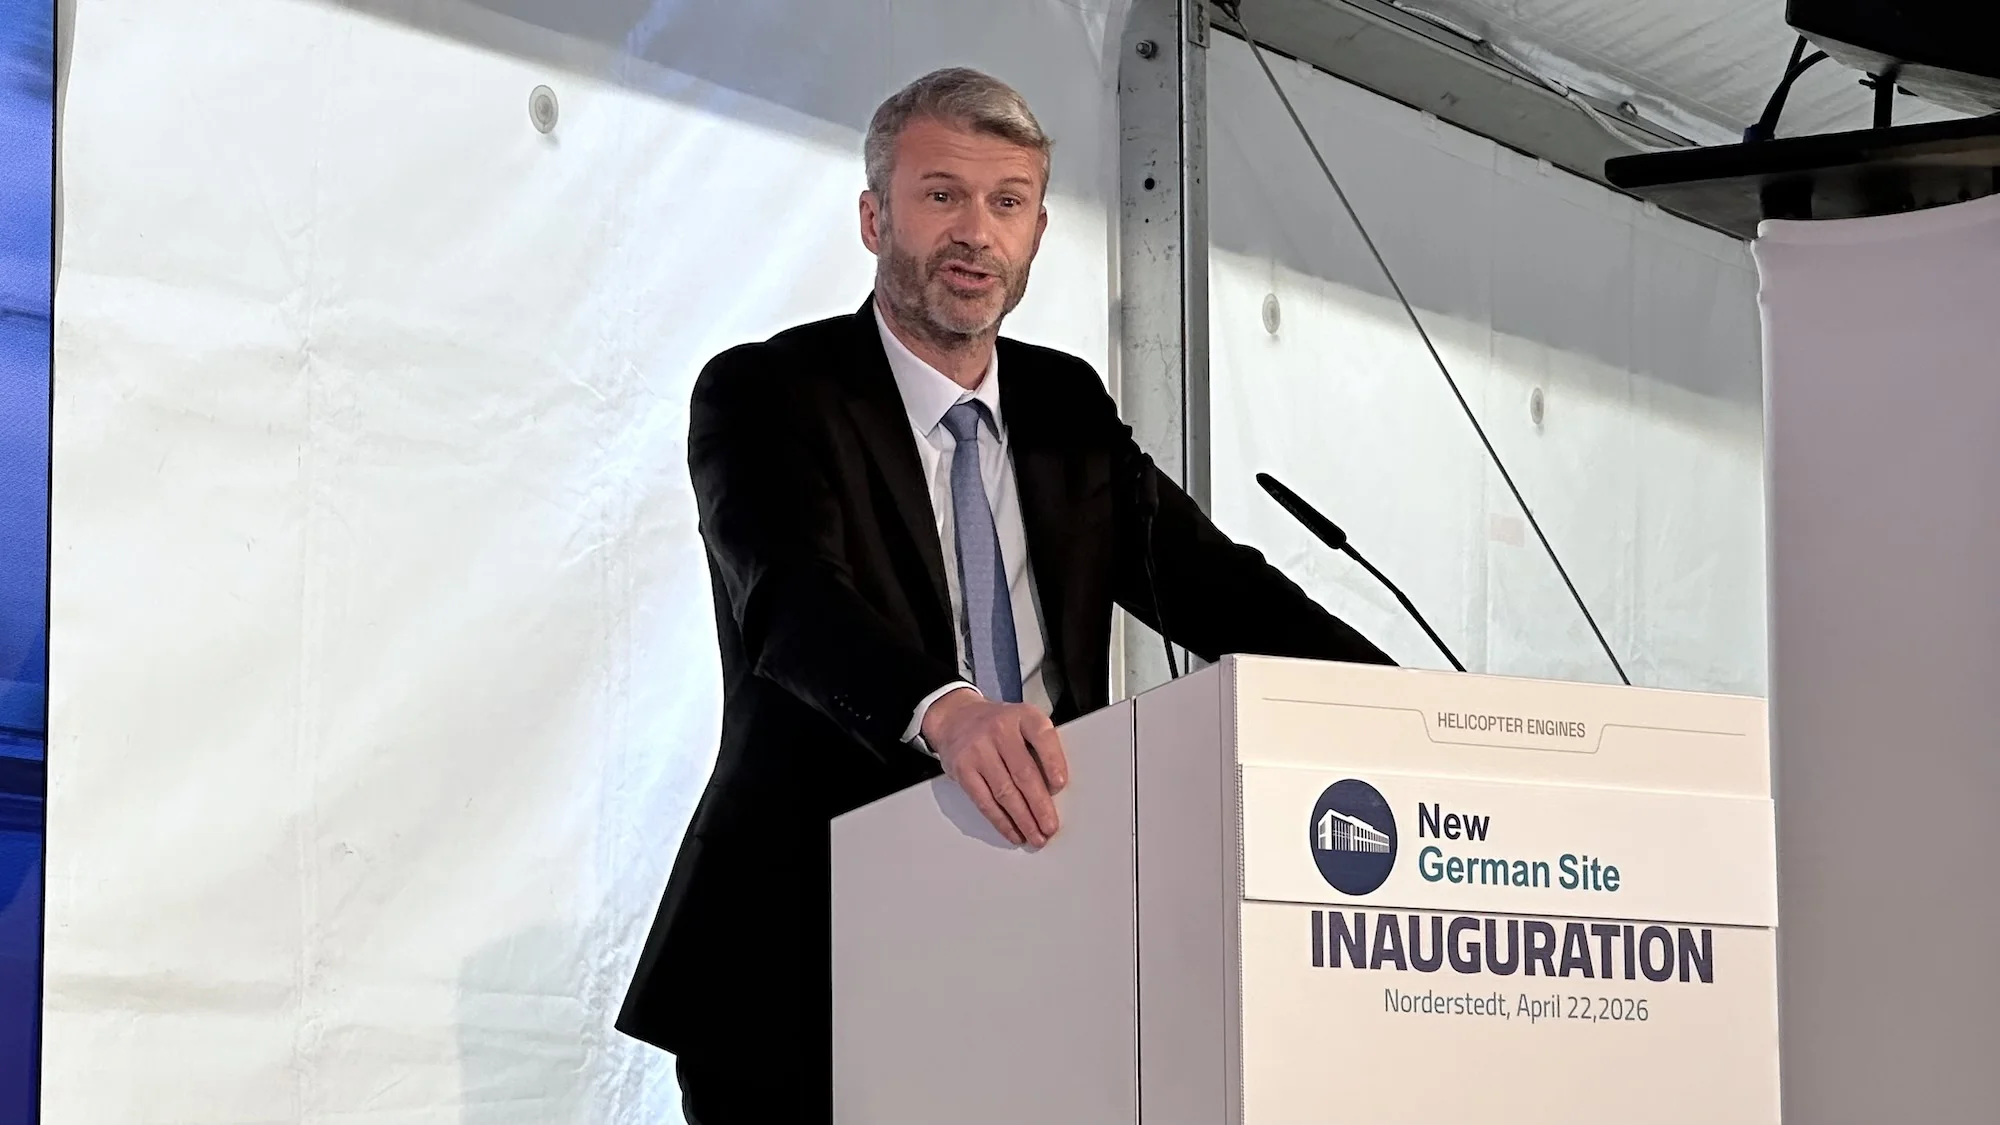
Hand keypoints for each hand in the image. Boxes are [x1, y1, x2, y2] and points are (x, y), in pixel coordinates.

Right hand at [921, 688, 1068, 846]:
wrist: (956, 718)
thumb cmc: (998, 725)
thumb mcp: (1022, 722)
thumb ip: (1039, 747)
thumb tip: (1055, 792)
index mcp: (1023, 716)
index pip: (1042, 737)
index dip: (1052, 761)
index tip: (1061, 784)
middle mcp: (1000, 730)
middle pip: (1023, 773)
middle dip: (1040, 805)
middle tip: (1050, 826)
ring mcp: (978, 750)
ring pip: (1004, 792)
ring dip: (1023, 820)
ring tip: (1036, 836)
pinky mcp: (963, 770)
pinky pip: (985, 801)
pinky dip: (1001, 821)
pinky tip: (1014, 832)